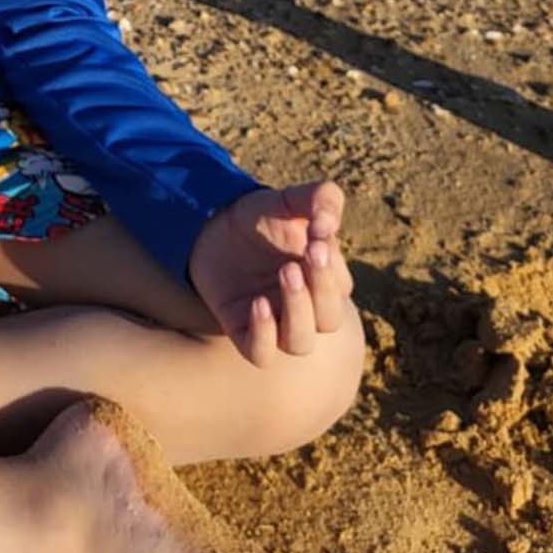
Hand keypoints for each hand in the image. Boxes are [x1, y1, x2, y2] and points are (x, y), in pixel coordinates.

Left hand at [185, 181, 355, 369]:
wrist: (211, 225)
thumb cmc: (260, 216)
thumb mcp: (290, 200)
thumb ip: (321, 198)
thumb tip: (329, 223)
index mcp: (323, 280)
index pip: (340, 287)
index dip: (331, 267)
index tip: (317, 235)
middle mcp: (305, 307)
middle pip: (329, 320)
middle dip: (321, 290)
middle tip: (305, 255)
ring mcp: (275, 321)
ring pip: (300, 343)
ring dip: (298, 312)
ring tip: (286, 272)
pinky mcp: (243, 331)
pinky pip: (261, 354)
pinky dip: (263, 336)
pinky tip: (256, 303)